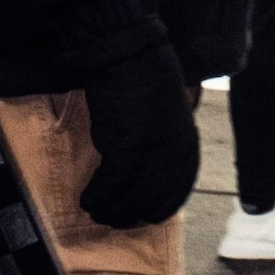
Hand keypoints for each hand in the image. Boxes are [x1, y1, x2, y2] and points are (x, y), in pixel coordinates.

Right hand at [76, 53, 202, 229]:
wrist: (127, 54)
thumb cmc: (144, 79)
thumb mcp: (167, 115)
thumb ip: (166, 143)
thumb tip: (153, 172)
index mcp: (187, 144)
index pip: (177, 191)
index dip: (157, 208)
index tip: (141, 218)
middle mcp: (174, 153)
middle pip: (153, 199)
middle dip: (132, 214)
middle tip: (113, 220)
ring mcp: (152, 152)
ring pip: (131, 196)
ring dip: (110, 209)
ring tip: (95, 211)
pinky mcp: (127, 147)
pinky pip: (111, 184)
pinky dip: (97, 196)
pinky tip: (86, 200)